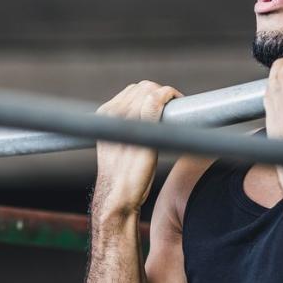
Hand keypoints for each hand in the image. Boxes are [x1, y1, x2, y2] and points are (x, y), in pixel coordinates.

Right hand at [93, 81, 182, 216]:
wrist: (117, 195)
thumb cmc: (122, 175)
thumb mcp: (116, 144)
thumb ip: (126, 127)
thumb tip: (148, 118)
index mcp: (105, 113)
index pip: (133, 90)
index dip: (152, 94)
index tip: (165, 105)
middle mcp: (112, 111)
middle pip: (143, 87)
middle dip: (161, 93)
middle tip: (175, 107)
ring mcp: (125, 117)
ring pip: (151, 90)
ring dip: (168, 95)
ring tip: (178, 108)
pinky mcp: (140, 126)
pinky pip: (157, 100)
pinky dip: (170, 96)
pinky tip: (178, 103)